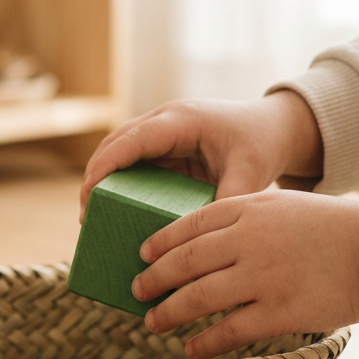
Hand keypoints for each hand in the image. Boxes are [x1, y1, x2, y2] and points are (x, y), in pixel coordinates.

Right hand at [79, 90, 323, 219]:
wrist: (273, 128)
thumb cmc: (261, 144)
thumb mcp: (250, 174)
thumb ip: (226, 202)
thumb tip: (200, 238)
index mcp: (181, 120)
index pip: (131, 139)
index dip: (105, 165)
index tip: (88, 194)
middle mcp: (164, 121)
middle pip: (115, 143)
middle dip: (95, 176)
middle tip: (85, 216)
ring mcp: (161, 133)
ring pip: (118, 151)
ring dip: (102, 180)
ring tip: (92, 218)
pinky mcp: (163, 148)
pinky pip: (132, 163)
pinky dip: (119, 183)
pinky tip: (115, 212)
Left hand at [132, 189, 358, 358]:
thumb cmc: (334, 228)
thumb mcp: (284, 205)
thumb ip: (244, 215)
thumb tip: (200, 239)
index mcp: (250, 210)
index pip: (189, 225)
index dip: (160, 243)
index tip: (141, 255)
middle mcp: (250, 242)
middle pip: (185, 262)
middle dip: (154, 278)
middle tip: (137, 289)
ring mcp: (263, 278)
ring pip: (198, 297)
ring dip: (168, 311)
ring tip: (152, 320)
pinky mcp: (280, 312)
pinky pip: (228, 329)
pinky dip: (203, 340)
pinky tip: (189, 345)